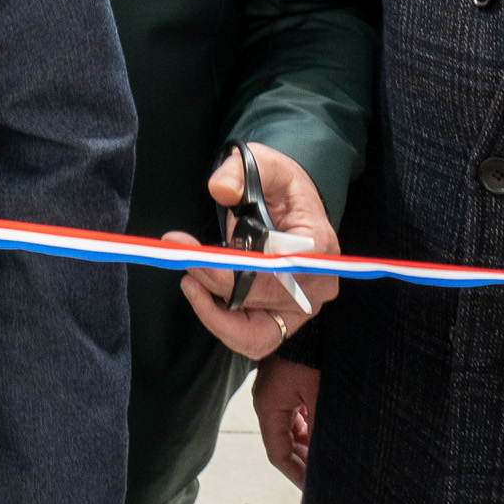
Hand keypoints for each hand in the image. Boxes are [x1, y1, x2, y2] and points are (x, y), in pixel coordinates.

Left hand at [172, 143, 338, 358]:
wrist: (293, 204)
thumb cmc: (281, 186)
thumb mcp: (263, 163)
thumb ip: (238, 170)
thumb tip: (221, 189)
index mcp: (318, 247)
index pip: (272, 272)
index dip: (229, 271)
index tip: (194, 255)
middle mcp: (318, 286)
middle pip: (259, 301)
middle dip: (214, 283)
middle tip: (185, 260)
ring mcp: (303, 309)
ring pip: (254, 334)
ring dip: (215, 313)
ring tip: (191, 281)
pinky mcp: (286, 321)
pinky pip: (252, 340)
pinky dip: (223, 324)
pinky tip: (202, 296)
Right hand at [254, 355, 317, 486]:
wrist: (306, 314)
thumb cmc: (313, 353)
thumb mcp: (319, 394)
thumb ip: (320, 428)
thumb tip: (327, 459)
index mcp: (268, 406)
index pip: (278, 453)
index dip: (296, 474)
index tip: (314, 489)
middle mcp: (267, 401)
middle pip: (283, 443)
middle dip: (304, 462)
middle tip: (326, 477)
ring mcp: (276, 390)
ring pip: (290, 428)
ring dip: (308, 444)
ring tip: (330, 458)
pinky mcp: (287, 380)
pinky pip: (295, 412)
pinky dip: (309, 426)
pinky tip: (325, 431)